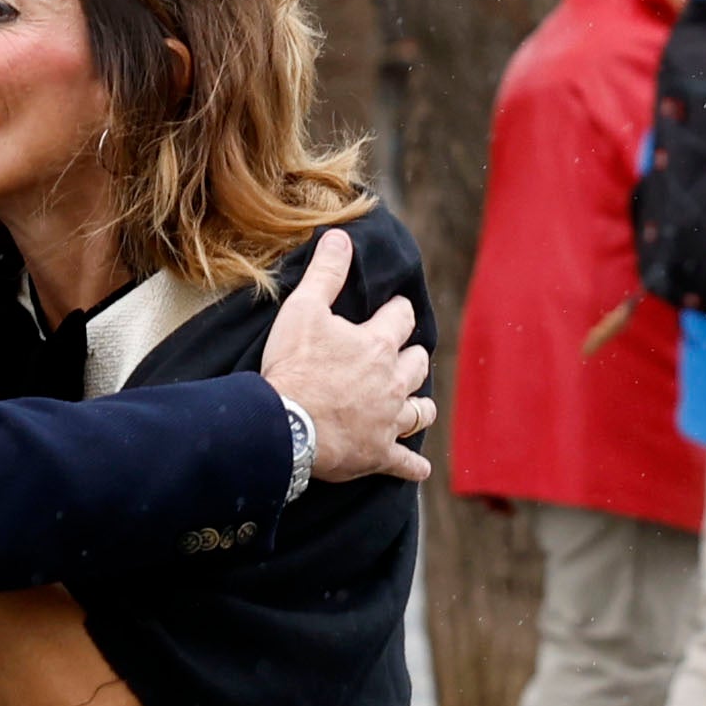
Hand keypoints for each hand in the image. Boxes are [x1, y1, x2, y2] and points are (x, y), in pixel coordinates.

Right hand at [257, 229, 434, 483]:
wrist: (285, 424)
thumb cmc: (293, 366)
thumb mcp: (303, 310)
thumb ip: (326, 273)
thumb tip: (341, 236)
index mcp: (377, 344)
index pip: (401, 317)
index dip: (398, 311)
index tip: (394, 309)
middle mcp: (392, 382)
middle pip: (417, 364)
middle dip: (412, 358)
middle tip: (402, 356)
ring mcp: (388, 420)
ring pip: (420, 411)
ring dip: (420, 406)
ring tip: (417, 405)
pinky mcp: (378, 454)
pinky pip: (404, 463)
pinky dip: (412, 466)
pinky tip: (420, 469)